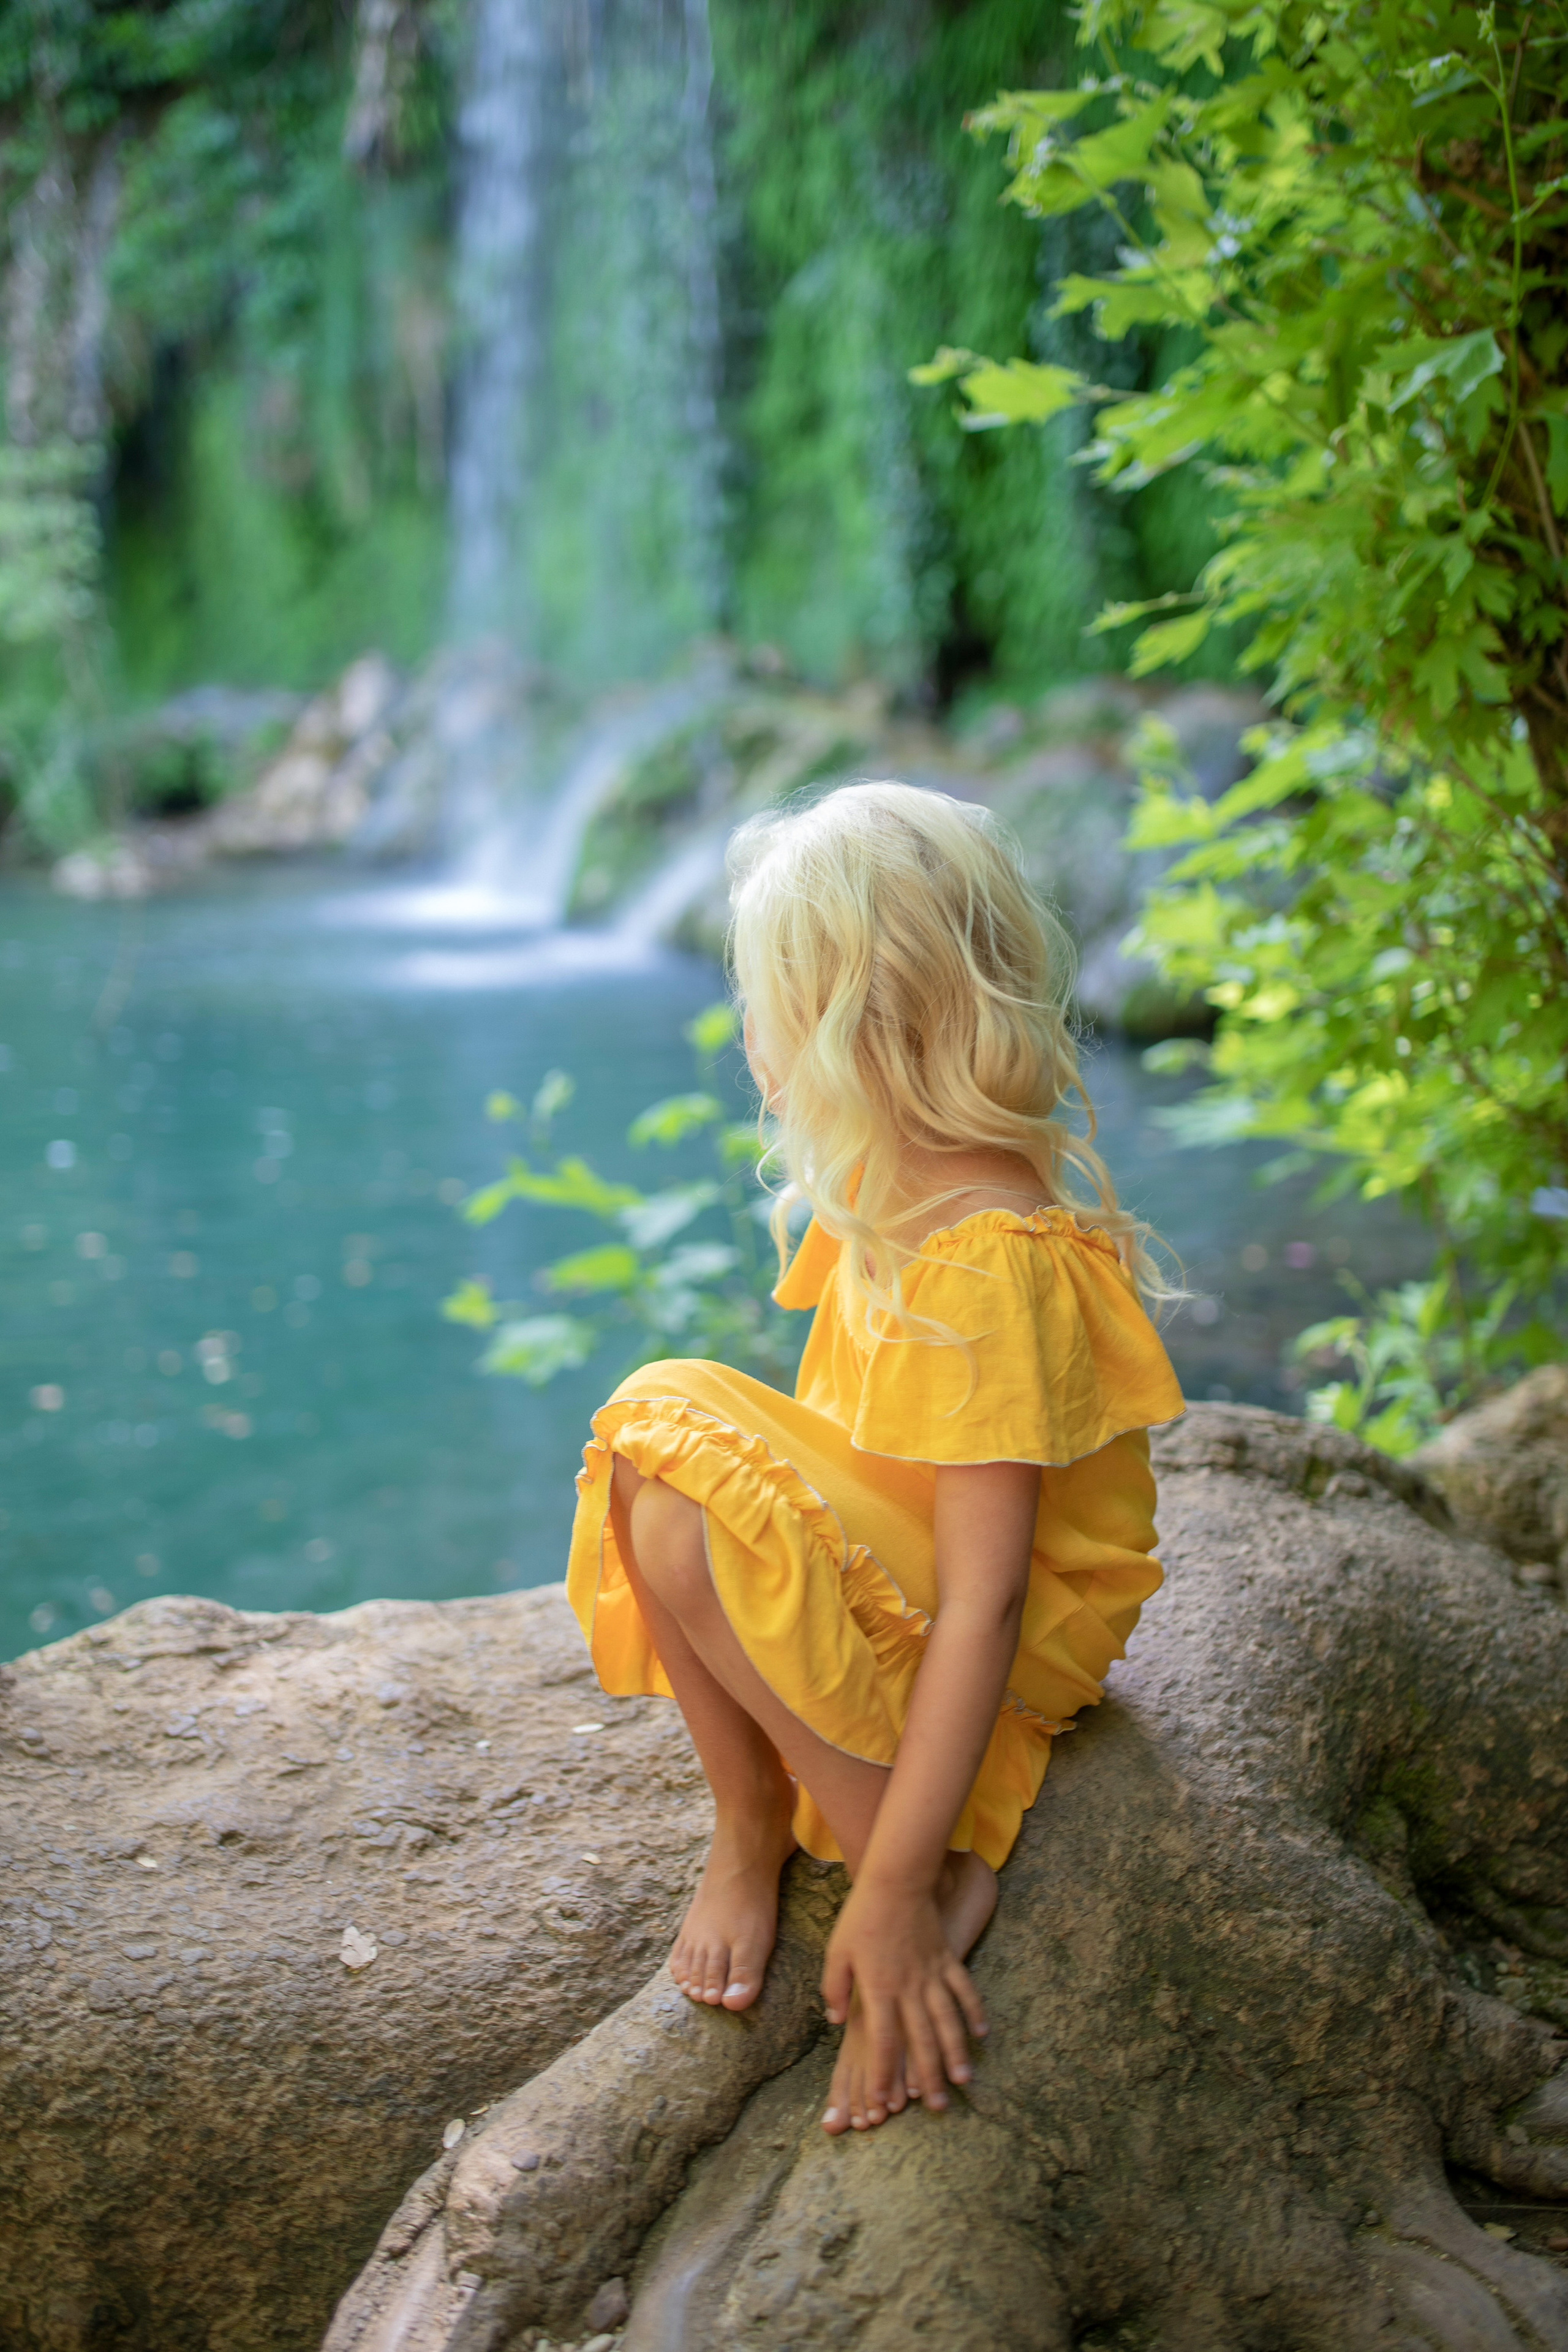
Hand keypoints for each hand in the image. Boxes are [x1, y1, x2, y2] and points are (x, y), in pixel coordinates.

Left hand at [820, 1877, 987, 2132]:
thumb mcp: (836, 1953)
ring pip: (948, 2021)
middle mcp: (909, 1988)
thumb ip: (834, 1989)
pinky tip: (982, 2033)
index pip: (883, 2041)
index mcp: (879, 1989)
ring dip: (956, 2052)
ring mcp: (932, 1974)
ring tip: (963, 2080)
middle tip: (936, 2107)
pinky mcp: (947, 1959)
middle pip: (921, 2040)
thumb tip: (836, 2022)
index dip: (884, 2073)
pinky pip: (965, 1990)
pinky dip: (975, 2011)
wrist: (895, 1880)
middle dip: (928, 2077)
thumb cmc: (861, 1917)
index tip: (884, 2100)